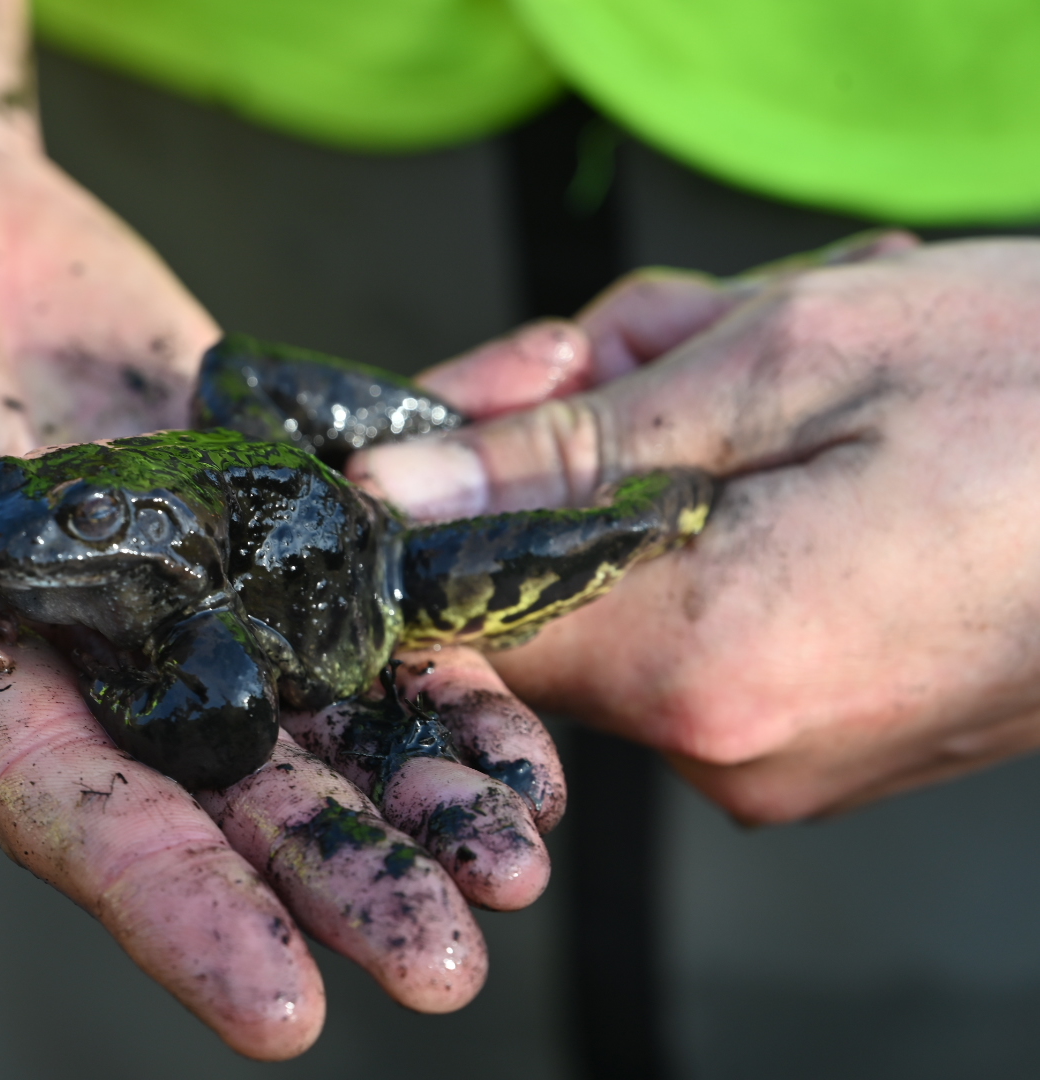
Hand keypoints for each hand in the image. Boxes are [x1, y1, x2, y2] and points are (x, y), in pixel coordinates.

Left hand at [352, 236, 1039, 822]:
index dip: (447, 488)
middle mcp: (729, 749)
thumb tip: (396, 495)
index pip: (457, 611)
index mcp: (705, 666)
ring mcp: (781, 755)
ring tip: (766, 353)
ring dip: (660, 448)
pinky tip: (805, 426)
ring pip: (628, 578)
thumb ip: (567, 447)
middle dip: (577, 433)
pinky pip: (706, 610)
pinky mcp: (823, 733)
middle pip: (545, 579)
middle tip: (669, 328)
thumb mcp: (790, 360)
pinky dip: (721, 503)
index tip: (494, 389)